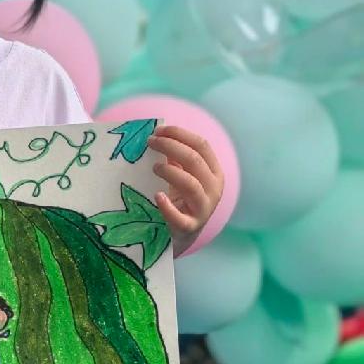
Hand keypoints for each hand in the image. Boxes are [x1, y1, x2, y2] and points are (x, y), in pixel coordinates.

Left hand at [147, 125, 223, 253]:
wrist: (181, 233)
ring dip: (170, 171)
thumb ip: (175, 158)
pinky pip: (179, 218)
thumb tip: (157, 135)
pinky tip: (157, 196)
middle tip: (149, 142)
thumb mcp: (181, 175)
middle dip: (171, 146)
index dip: (180, 134)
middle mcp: (213, 189)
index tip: (159, 130)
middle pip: (195, 160)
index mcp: (214, 172)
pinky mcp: (189, 227)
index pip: (202, 146)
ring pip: (191, 184)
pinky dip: (167, 206)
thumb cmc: (180, 198)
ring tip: (154, 167)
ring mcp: (203, 209)